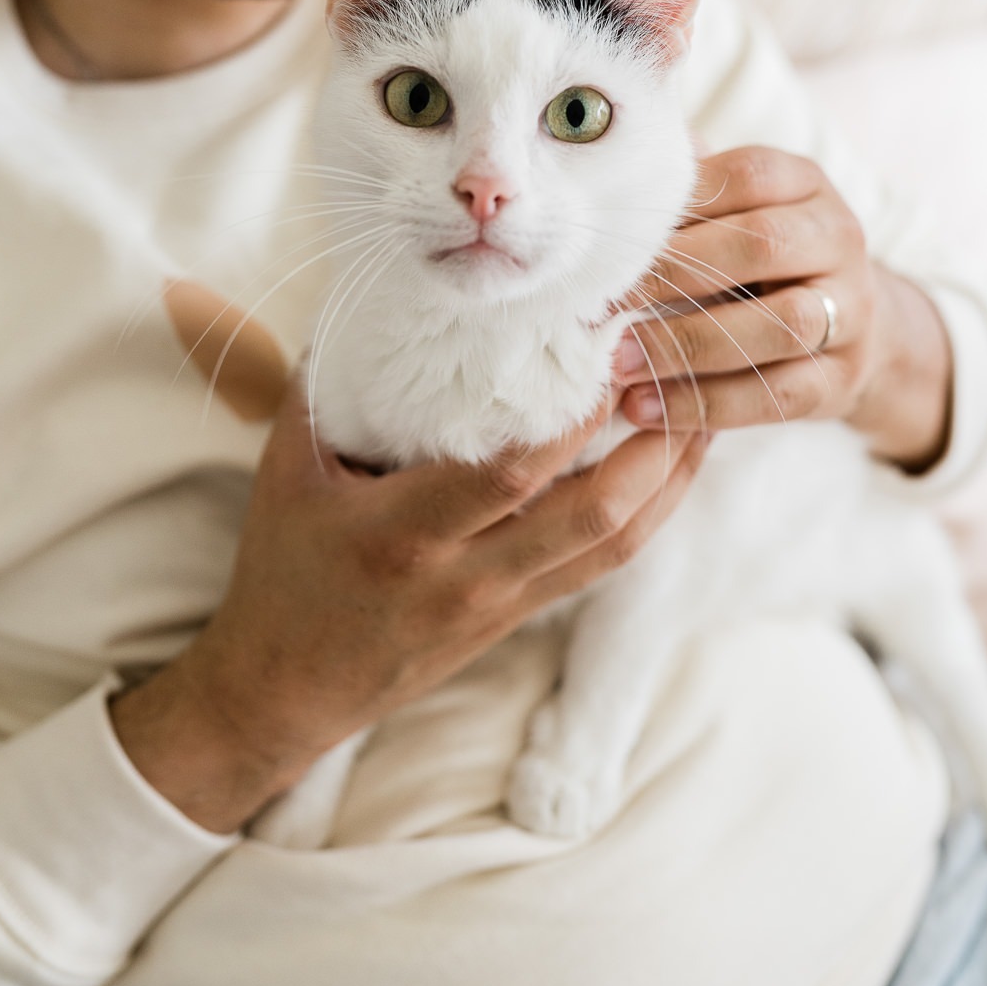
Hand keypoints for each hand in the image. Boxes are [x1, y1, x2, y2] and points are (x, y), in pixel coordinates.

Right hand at [112, 381, 706, 832]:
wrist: (285, 689)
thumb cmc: (284, 569)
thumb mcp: (287, 469)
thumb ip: (328, 383)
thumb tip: (373, 296)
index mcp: (404, 534)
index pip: (512, 475)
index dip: (573, 417)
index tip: (605, 345)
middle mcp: (468, 577)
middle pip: (595, 516)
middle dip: (655, 446)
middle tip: (685, 371)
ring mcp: (503, 605)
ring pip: (615, 544)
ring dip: (669, 479)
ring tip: (702, 411)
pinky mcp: (521, 618)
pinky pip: (601, 562)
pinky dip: (646, 511)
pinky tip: (668, 465)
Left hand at [614, 145, 951, 469]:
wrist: (850, 329)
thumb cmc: (760, 262)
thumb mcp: (735, 216)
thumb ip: (688, 198)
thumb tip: (607, 176)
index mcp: (805, 184)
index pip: (747, 177)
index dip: (678, 206)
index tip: (612, 242)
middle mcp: (839, 238)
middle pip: (763, 244)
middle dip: (675, 274)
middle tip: (605, 301)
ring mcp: (851, 310)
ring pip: (781, 324)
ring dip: (690, 344)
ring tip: (620, 361)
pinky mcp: (841, 378)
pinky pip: (778, 395)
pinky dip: (706, 404)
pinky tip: (646, 408)